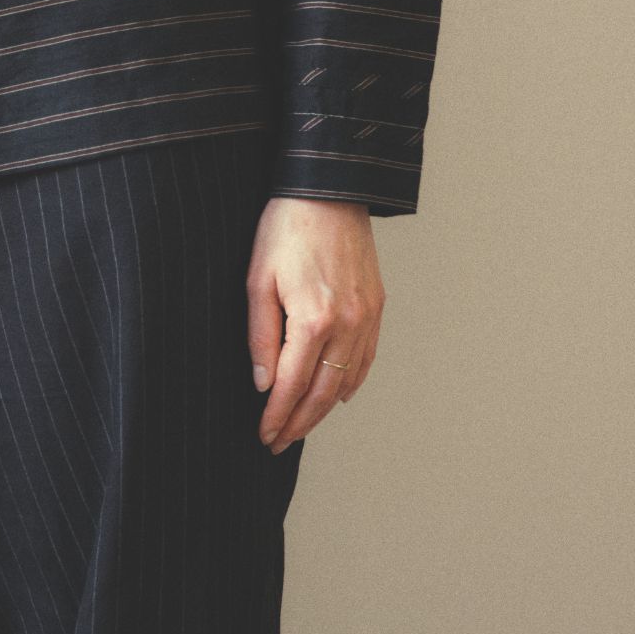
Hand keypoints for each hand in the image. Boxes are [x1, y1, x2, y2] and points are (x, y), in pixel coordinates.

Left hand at [248, 197, 382, 452]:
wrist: (329, 191)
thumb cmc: (286, 229)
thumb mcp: (258, 281)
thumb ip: (260, 336)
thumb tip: (263, 384)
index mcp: (313, 320)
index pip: (292, 385)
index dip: (277, 416)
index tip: (265, 435)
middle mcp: (347, 324)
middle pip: (323, 393)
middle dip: (299, 423)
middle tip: (279, 442)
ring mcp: (367, 316)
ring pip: (348, 381)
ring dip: (324, 410)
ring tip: (302, 425)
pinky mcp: (377, 305)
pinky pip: (367, 357)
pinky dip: (352, 383)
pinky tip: (338, 395)